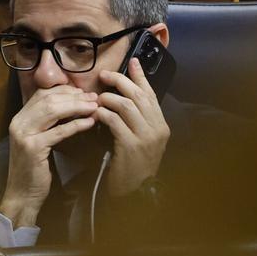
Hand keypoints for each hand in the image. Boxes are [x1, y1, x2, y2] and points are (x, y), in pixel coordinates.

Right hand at [0, 85, 98, 227]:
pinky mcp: (33, 148)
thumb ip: (48, 123)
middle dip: (74, 96)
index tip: (83, 92)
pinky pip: (59, 131)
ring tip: (94, 107)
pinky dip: (76, 124)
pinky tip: (90, 122)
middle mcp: (19, 123)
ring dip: (77, 106)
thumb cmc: (34, 169)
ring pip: (53, 110)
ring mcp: (24, 135)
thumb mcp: (39, 140)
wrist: (22, 194)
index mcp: (20, 118)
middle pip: (48, 99)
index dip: (64, 90)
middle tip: (93, 98)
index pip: (42, 94)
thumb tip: (72, 104)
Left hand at [96, 58, 169, 196]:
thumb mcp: (140, 140)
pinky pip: (115, 121)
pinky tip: (95, 113)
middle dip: (120, 81)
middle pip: (139, 95)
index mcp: (161, 125)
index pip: (151, 94)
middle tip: (104, 75)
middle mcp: (157, 129)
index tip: (132, 61)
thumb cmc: (133, 166)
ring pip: (126, 105)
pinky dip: (103, 114)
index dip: (141, 76)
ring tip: (97, 99)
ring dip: (108, 98)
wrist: (134, 194)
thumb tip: (124, 96)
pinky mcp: (131, 146)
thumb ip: (137, 120)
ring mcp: (146, 138)